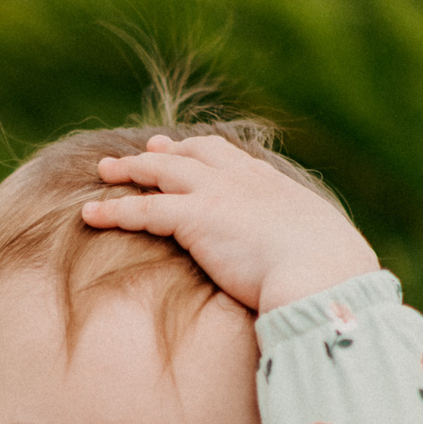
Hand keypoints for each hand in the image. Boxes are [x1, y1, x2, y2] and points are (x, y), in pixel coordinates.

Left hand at [84, 134, 380, 312]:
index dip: (202, 151)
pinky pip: (141, 209)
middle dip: (161, 151)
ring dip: (128, 171)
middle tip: (141, 151)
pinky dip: (113, 209)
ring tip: (103, 171)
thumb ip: (308, 251)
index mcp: (273, 185)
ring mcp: (216, 194)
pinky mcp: (194, 217)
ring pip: (159, 173)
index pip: (229, 156)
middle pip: (189, 154)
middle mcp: (241, 180)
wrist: (323, 275)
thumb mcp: (324, 251)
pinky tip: (90, 213)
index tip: (183, 147)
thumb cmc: (332, 275)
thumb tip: (320, 270)